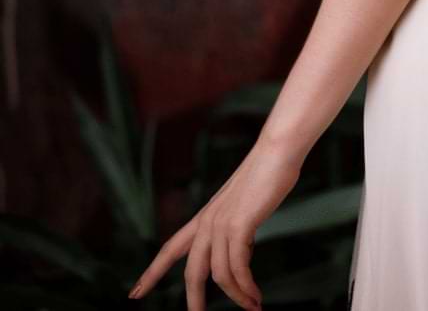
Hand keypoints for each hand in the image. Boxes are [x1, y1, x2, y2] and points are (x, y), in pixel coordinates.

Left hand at [127, 137, 302, 309]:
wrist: (277, 149)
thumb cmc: (266, 173)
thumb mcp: (244, 206)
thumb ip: (237, 228)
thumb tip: (242, 252)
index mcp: (205, 216)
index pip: (171, 248)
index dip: (152, 273)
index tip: (134, 293)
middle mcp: (208, 221)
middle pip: (191, 272)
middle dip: (194, 301)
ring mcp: (221, 222)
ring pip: (219, 275)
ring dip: (237, 296)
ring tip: (253, 306)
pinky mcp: (239, 224)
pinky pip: (237, 268)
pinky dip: (246, 287)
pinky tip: (256, 295)